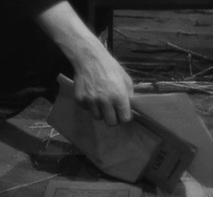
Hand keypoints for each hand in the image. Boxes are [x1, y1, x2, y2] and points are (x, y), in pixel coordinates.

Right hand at [35, 1, 132, 124]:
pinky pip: (87, 109)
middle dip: (113, 118)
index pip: (124, 119)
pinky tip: (91, 95)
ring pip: (98, 117)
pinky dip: (90, 105)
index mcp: (119, 96)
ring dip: (101, 112)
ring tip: (101, 102)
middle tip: (112, 111)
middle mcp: (105, 101)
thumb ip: (129, 94)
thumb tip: (131, 107)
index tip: (123, 113)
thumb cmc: (110, 67)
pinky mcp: (80, 99)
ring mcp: (91, 101)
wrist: (89, 58)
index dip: (125, 116)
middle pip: (111, 123)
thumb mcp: (125, 79)